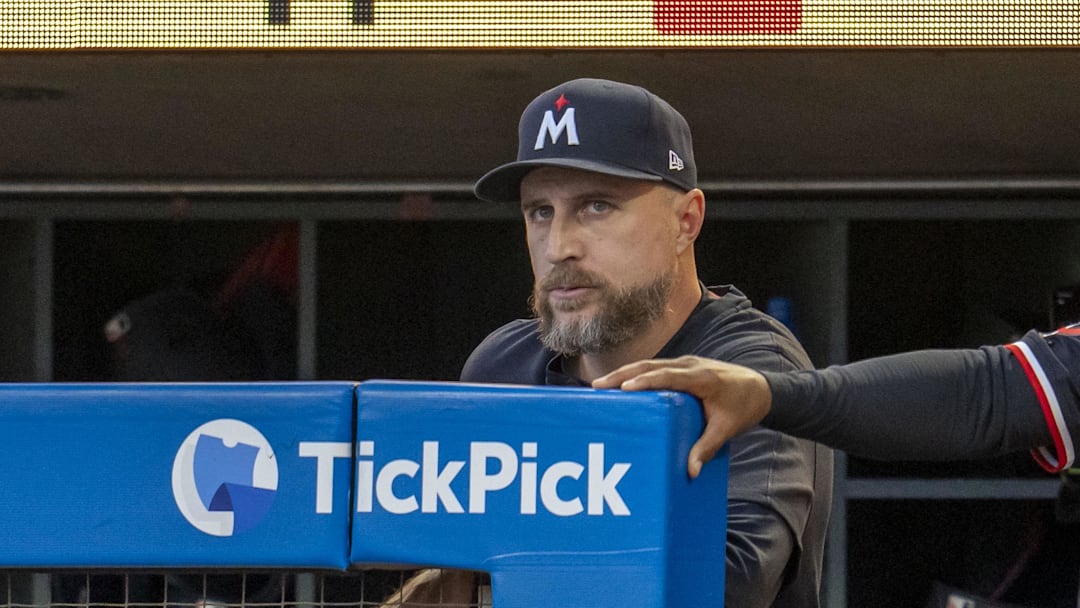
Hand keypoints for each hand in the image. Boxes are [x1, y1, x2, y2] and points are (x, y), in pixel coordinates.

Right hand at [592, 355, 772, 478]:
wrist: (762, 388)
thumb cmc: (744, 407)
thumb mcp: (727, 429)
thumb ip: (707, 447)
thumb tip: (690, 472)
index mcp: (701, 378)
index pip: (668, 376)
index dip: (645, 381)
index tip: (624, 388)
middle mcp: (691, 365)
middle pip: (651, 366)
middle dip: (623, 374)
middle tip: (598, 386)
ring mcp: (686, 363)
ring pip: (651, 364)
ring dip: (626, 372)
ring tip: (602, 384)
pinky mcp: (684, 367)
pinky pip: (656, 367)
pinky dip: (637, 373)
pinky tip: (622, 383)